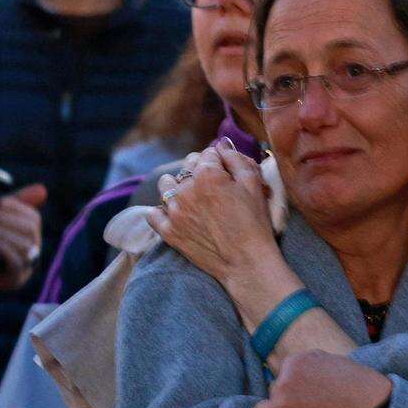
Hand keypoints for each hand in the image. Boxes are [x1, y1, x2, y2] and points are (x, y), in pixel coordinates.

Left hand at [0, 183, 45, 290]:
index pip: (34, 219)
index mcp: (32, 238)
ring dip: (5, 232)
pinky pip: (17, 262)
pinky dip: (4, 248)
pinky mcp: (17, 280)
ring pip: (25, 245)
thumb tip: (42, 189)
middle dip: (9, 219)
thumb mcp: (3, 223)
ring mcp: (27, 267)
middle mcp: (34, 252)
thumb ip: (19, 204)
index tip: (1, 201)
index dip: (19, 208)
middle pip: (31, 230)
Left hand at [148, 144, 276, 286]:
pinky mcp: (169, 232)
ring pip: (165, 185)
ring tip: (192, 197)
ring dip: (176, 186)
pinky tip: (174, 213)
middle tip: (214, 186)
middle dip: (199, 171)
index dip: (219, 161)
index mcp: (208, 174)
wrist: (246, 262)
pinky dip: (161, 211)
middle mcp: (186, 189)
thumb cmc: (254, 223)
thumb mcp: (254, 185)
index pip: (208, 154)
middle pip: (187, 166)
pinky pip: (153, 214)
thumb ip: (236, 159)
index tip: (227, 173)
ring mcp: (174, 211)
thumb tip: (221, 145)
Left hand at [252, 351, 391, 407]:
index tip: (309, 398)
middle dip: (286, 403)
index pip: (282, 376)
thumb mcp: (333, 362)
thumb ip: (310, 367)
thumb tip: (299, 377)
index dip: (295, 389)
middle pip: (273, 394)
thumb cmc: (361, 386)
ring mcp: (281, 405)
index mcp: (295, 361)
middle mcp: (283, 380)